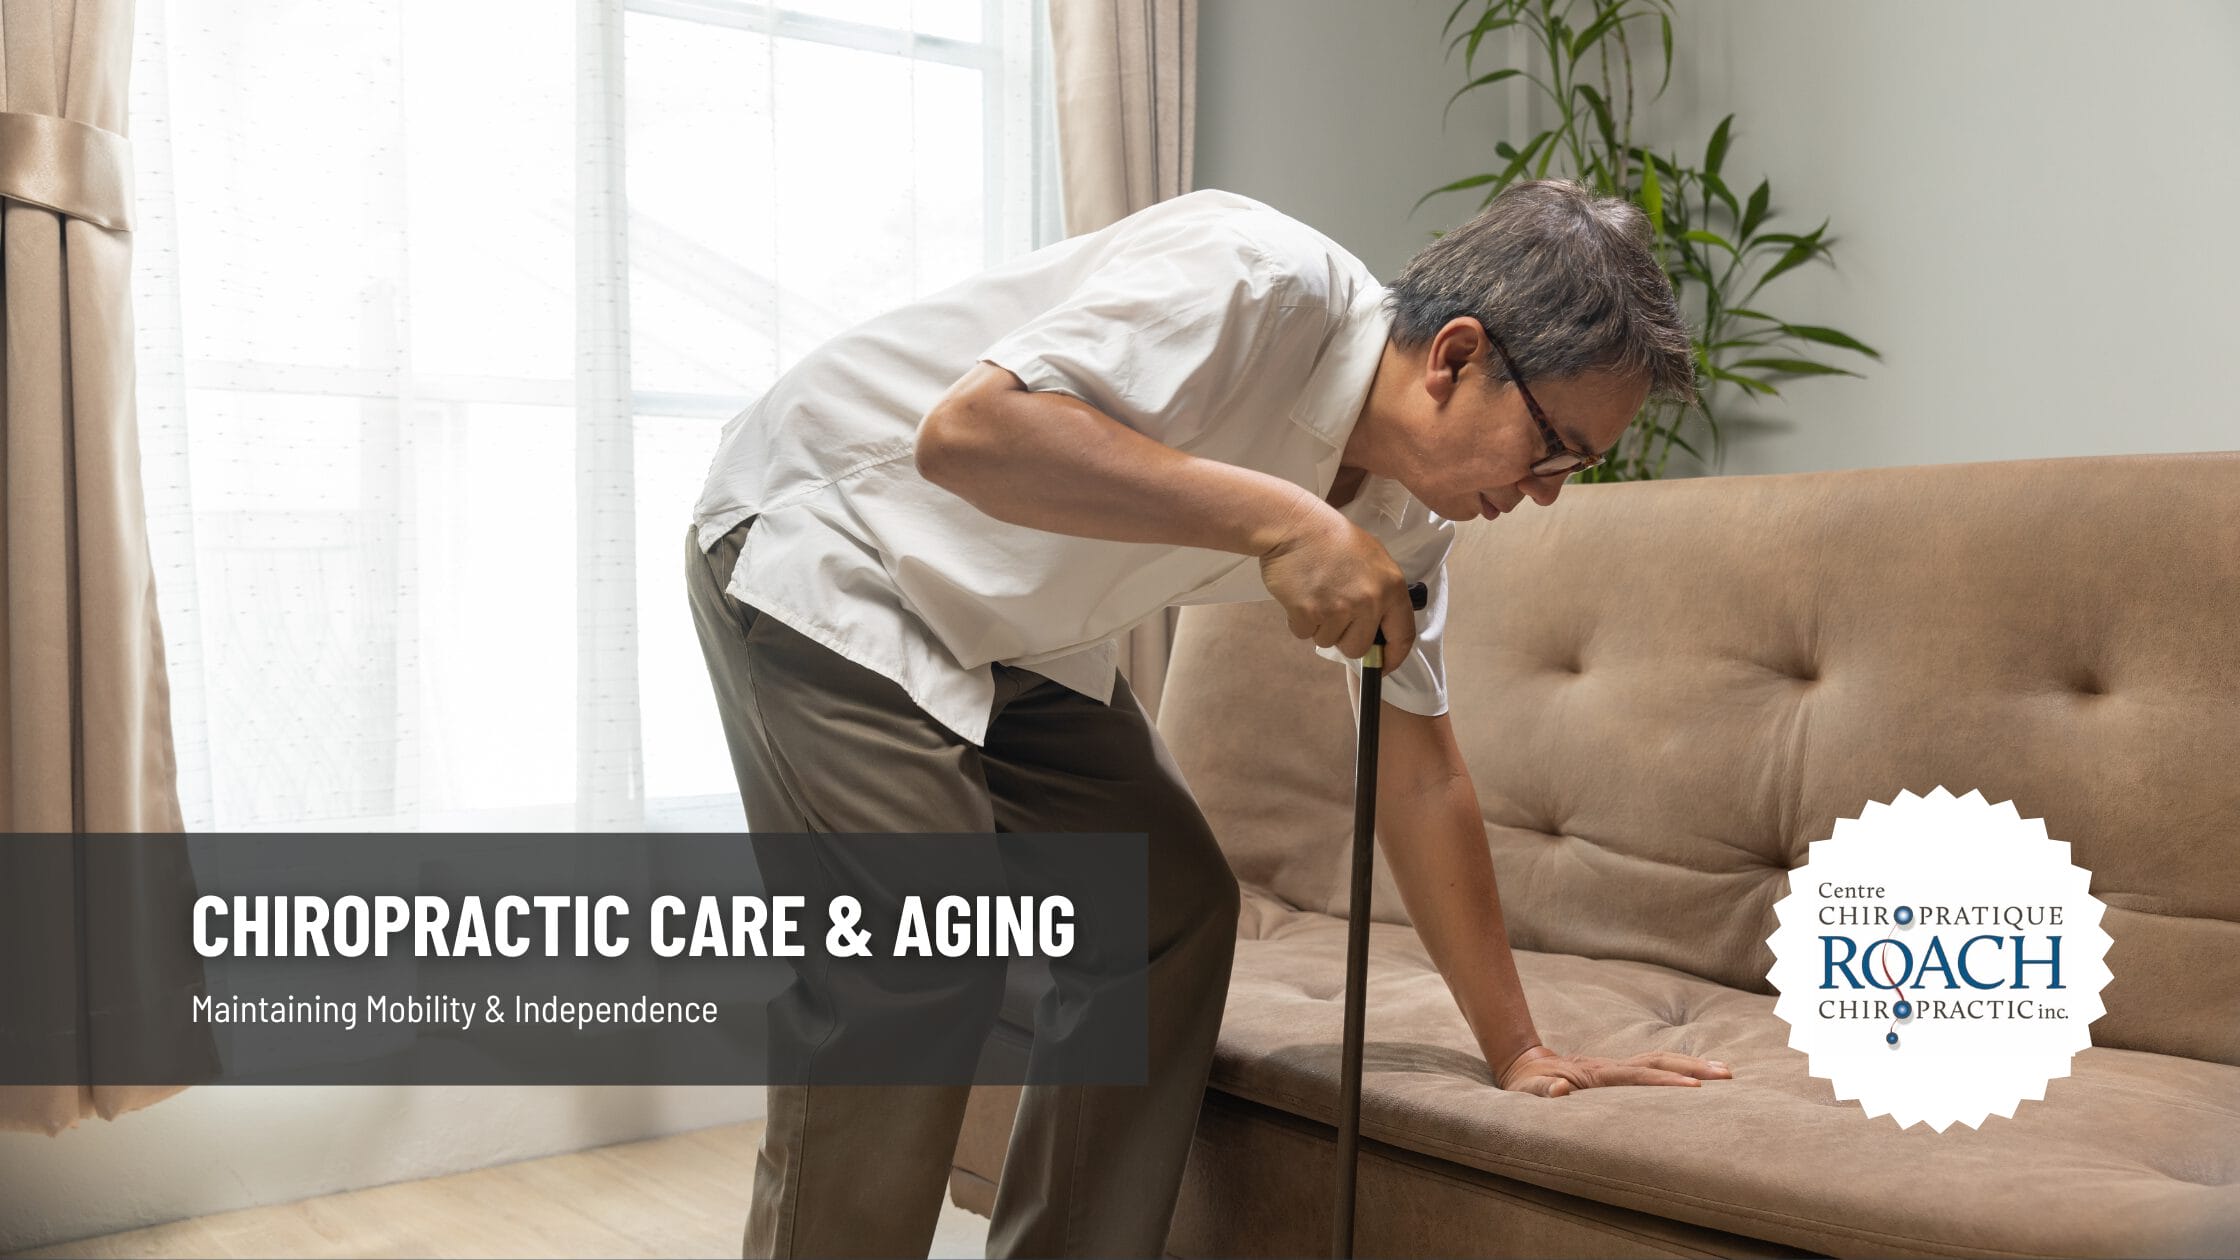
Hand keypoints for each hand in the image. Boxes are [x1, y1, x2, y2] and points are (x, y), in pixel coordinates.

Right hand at [1255, 494, 1414, 668]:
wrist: (1295, 525)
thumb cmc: (1333, 539)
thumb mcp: (1373, 559)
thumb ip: (1381, 594)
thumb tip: (1378, 631)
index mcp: (1391, 588)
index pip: (1403, 635)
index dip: (1393, 657)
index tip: (1382, 666)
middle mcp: (1369, 602)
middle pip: (1358, 647)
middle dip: (1344, 637)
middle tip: (1333, 614)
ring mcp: (1337, 609)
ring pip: (1327, 641)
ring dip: (1319, 625)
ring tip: (1316, 594)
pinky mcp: (1308, 613)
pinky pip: (1304, 633)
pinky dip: (1299, 620)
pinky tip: (1300, 595)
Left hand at [1495, 1044, 1733, 1096]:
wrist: (1524, 1063)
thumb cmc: (1528, 1084)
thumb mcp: (1528, 1091)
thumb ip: (1542, 1090)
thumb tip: (1560, 1089)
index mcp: (1597, 1074)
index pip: (1639, 1078)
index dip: (1667, 1083)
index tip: (1696, 1088)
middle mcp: (1612, 1066)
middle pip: (1660, 1062)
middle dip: (1694, 1067)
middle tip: (1728, 1075)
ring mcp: (1617, 1066)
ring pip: (1661, 1060)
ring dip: (1693, 1064)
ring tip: (1727, 1072)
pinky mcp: (1619, 1071)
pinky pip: (1655, 1067)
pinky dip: (1679, 1067)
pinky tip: (1699, 1074)